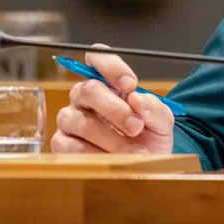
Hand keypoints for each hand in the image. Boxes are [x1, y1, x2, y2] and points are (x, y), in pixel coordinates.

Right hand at [50, 45, 173, 154]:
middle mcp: (84, 96)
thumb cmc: (150, 136)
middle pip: (89, 90)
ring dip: (110, 137)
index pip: (98, 58)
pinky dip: (96, 155)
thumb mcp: (162, 120)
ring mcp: (70, 119)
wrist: (147, 165)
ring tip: (134, 150)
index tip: (131, 85)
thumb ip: (153, 107)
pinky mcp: (62, 144)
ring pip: (79, 120)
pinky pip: (70, 146)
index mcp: (108, 82)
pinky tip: (114, 160)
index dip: (111, 68)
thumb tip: (136, 99)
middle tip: (136, 125)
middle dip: (116, 109)